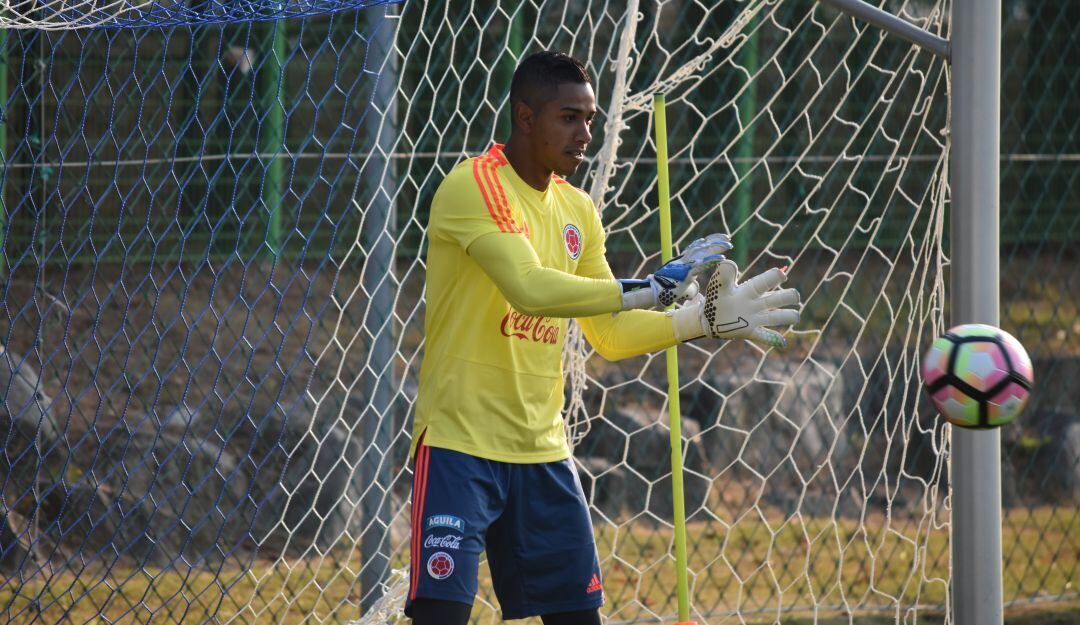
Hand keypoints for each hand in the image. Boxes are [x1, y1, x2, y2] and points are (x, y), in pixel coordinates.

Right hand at [619, 233, 732, 309]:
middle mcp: (683, 260)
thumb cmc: (665, 291)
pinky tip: (722, 258)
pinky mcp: (686, 273)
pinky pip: (702, 265)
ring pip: (703, 252)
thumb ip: (690, 283)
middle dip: (715, 241)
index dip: (709, 241)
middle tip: (728, 238)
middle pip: (702, 246)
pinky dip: (713, 260)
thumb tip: (696, 287)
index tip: (720, 239)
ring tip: (729, 245)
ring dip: (717, 248)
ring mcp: (685, 266)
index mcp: (682, 261)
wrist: (653, 293)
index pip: (697, 247)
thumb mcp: (680, 285)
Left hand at [671, 260, 800, 348]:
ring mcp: (755, 318)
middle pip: (778, 299)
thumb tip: (728, 263)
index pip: (765, 282)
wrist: (707, 318)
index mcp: (750, 290)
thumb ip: (723, 275)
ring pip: (776, 317)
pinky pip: (765, 337)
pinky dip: (774, 340)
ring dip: (788, 316)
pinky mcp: (750, 332)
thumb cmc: (716, 299)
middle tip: (794, 296)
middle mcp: (756, 304)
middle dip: (788, 296)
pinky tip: (782, 342)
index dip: (775, 277)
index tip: (782, 276)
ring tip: (795, 316)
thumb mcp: (718, 286)